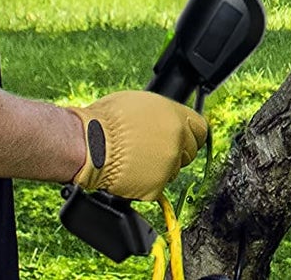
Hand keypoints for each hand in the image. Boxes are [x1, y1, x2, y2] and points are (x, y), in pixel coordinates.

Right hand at [68, 90, 207, 201]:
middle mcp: (178, 140)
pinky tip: (132, 174)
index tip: (184, 138)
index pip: (201, 129)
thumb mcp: (142, 103)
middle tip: (156, 151)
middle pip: (190, 151)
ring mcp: (168, 165)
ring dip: (162, 168)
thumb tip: (168, 119)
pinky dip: (147, 184)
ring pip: (174, 170)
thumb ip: (163, 113)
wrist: (89, 144)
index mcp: (177, 117)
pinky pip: (157, 188)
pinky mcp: (155, 187)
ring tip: (139, 160)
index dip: (190, 134)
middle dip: (176, 151)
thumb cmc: (108, 120)